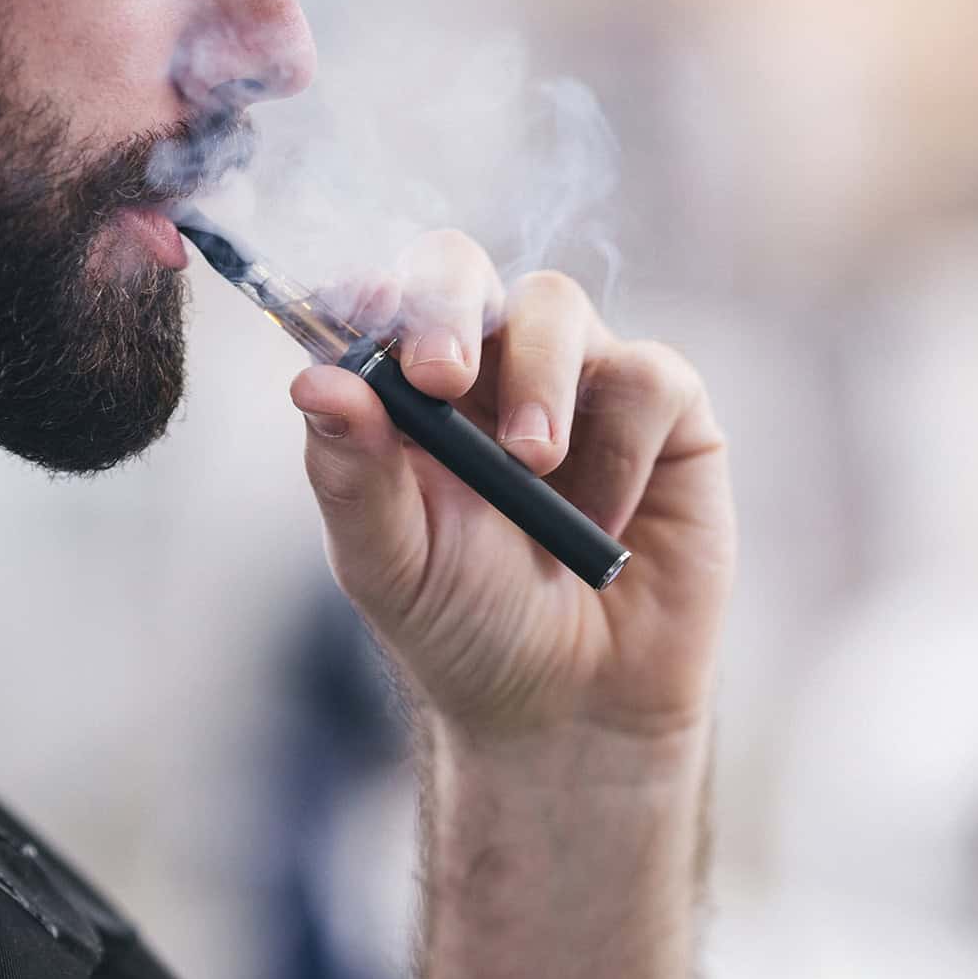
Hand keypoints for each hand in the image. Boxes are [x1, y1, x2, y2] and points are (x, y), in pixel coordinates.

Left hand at [289, 230, 734, 741]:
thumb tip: (312, 381)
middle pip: (461, 268)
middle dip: (446, 304)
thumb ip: (354, 475)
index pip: (381, 302)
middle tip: (439, 375)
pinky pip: (649, 375)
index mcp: (409, 397)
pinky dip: (624, 445)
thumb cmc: (470, 632)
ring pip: (557, 304)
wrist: (575, 709)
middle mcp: (489, 371)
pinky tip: (602, 520)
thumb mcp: (393, 565)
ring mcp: (578, 384)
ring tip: (533, 465)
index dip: (372, 292)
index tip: (363, 315)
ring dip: (539, 377)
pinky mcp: (664, 415)